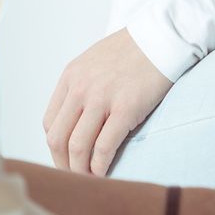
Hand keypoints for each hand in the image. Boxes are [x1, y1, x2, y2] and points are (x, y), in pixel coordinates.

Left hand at [44, 28, 172, 174]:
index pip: (50, 122)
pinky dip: (100, 166)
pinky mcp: (127, 108)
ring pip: (78, 146)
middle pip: (58, 139)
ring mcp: (102, 98)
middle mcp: (81, 88)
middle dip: (63, 163)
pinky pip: (104, 147)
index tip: (67, 157)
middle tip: (74, 176)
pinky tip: (104, 173)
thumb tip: (78, 117)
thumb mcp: (96, 60)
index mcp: (71, 77)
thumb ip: (83, 85)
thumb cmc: (136, 48)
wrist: (164, 35)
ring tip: (89, 178)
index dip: (56, 146)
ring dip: (80, 170)